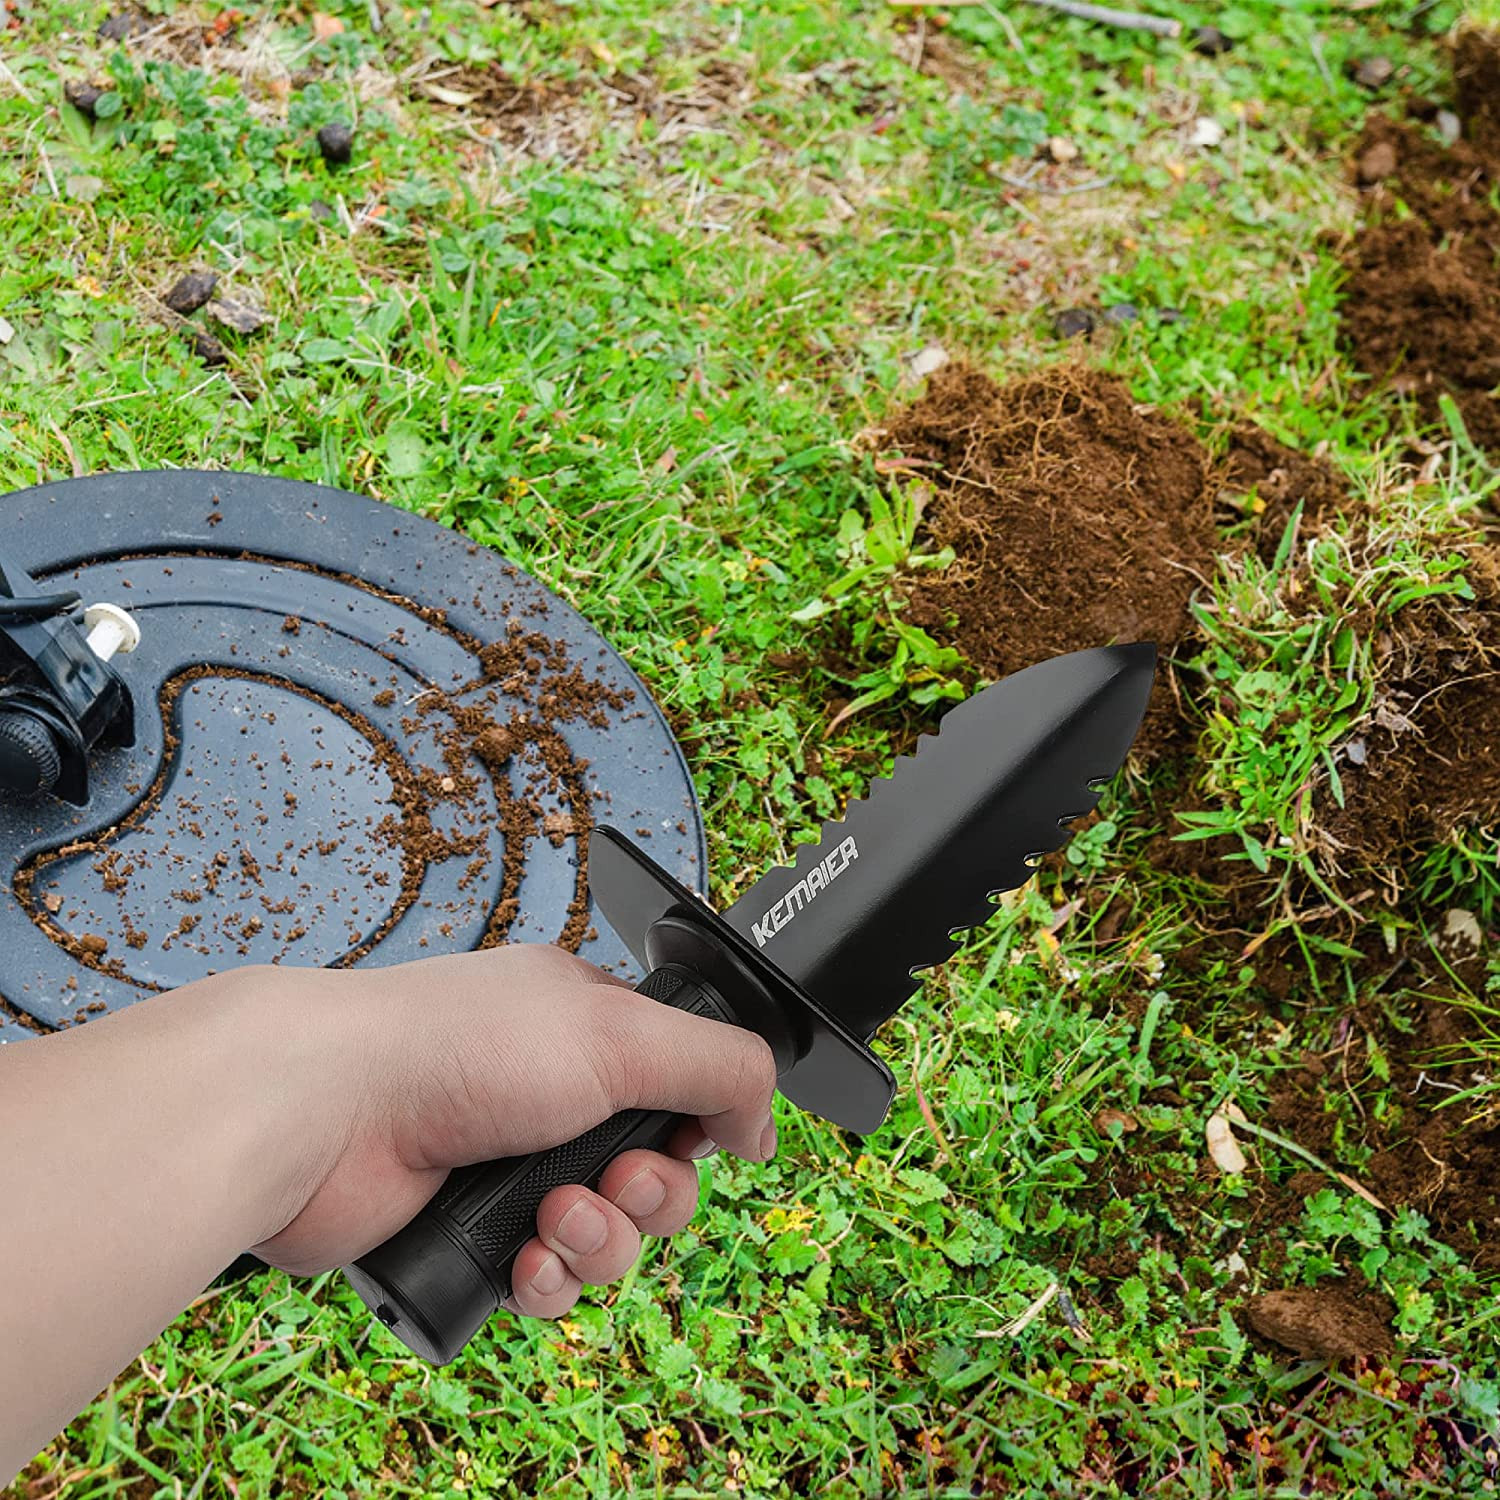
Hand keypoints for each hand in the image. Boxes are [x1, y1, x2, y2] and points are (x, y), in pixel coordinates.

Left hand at [249, 945, 777, 1317]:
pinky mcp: (464, 1235)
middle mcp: (546, 1094)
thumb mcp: (620, 1034)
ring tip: (553, 1218)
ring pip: (604, 1236)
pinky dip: (547, 1278)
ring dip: (599, 1239)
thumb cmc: (452, 1046)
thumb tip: (766, 1124)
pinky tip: (522, 1259)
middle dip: (649, 1193)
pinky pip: (545, 1282)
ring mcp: (503, 1165)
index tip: (692, 1136)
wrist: (322, 1112)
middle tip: (615, 1179)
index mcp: (581, 1028)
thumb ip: (720, 1067)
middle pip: (651, 1173)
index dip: (695, 1126)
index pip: (678, 1087)